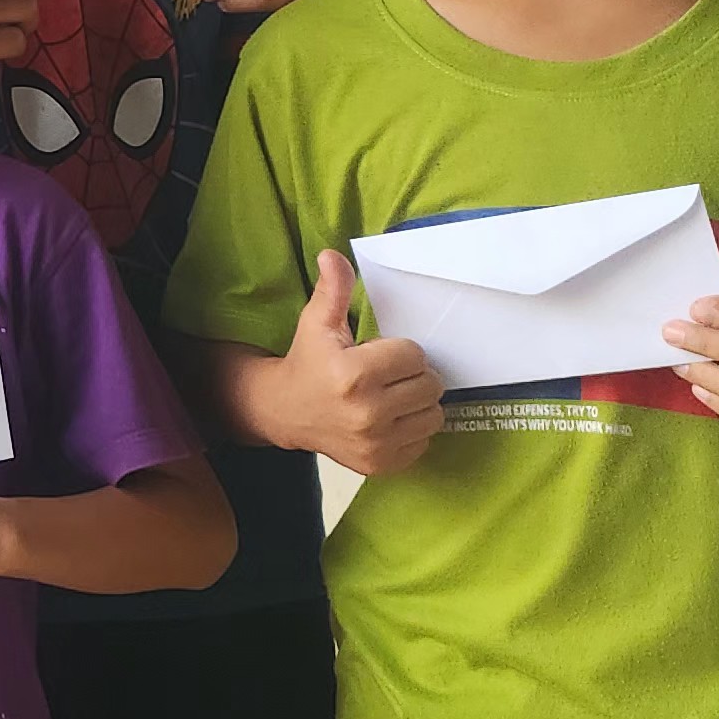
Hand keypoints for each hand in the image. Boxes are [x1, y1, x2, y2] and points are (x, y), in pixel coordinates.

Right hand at [260, 251, 443, 477]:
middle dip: (413, 375)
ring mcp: (376, 444)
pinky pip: (424, 442)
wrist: (285, 412)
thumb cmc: (307, 362)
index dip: (399, 351)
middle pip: (430, 385)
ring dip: (418, 403)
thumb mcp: (316, 322)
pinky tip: (388, 420)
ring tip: (392, 397)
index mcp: (353, 375)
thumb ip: (332, 289)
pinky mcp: (381, 464)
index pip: (413, 355)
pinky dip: (412, 430)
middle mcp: (367, 413)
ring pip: (434, 414)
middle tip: (388, 376)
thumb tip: (332, 254)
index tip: (378, 355)